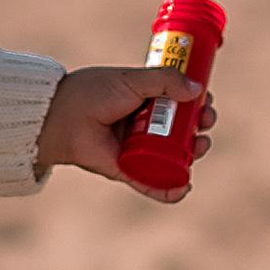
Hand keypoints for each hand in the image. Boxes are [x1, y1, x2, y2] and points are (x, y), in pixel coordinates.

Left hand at [36, 65, 216, 201]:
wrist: (62, 117)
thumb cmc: (93, 93)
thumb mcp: (131, 80)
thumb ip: (164, 80)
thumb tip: (197, 88)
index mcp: (144, 100)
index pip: (179, 103)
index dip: (197, 103)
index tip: (206, 100)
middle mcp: (143, 126)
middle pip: (182, 130)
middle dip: (199, 127)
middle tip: (205, 121)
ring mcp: (137, 150)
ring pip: (174, 157)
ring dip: (193, 154)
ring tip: (198, 146)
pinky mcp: (127, 172)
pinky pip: (153, 184)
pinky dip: (171, 189)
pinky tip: (184, 186)